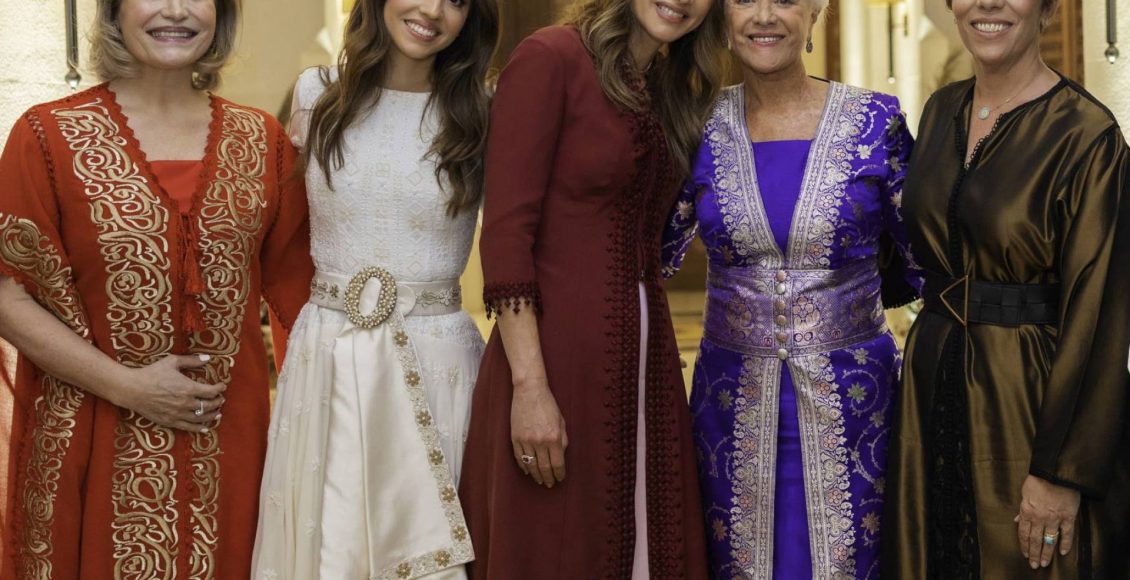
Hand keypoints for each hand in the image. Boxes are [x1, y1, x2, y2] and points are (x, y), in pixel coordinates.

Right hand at [112, 354, 226, 432]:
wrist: (132, 389)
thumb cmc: (152, 373)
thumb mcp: (172, 362)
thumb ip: (191, 360)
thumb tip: (208, 358)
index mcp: (189, 388)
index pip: (211, 391)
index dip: (219, 388)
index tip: (222, 386)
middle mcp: (186, 404)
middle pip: (209, 406)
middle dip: (218, 402)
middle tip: (221, 399)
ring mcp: (178, 414)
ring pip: (201, 418)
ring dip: (211, 416)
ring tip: (217, 413)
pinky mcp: (169, 421)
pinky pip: (188, 427)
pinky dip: (199, 428)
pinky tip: (205, 428)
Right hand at [510, 378, 567, 488]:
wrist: (529, 391)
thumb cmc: (548, 404)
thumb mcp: (561, 421)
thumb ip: (563, 439)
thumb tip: (561, 455)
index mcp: (554, 437)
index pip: (558, 463)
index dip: (560, 474)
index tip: (560, 478)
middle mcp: (540, 441)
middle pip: (544, 467)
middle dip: (548, 478)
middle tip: (550, 484)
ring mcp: (526, 440)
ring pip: (531, 465)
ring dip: (536, 475)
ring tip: (540, 480)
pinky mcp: (515, 438)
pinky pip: (519, 457)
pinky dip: (524, 466)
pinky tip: (528, 471)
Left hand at [1015, 474, 1080, 568]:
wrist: (1055, 472)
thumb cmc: (1038, 480)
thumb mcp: (1024, 493)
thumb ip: (1022, 508)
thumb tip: (1017, 520)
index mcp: (1027, 511)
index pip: (1023, 533)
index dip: (1024, 545)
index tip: (1025, 554)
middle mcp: (1039, 518)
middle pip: (1035, 540)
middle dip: (1034, 554)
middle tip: (1035, 565)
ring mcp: (1054, 518)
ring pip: (1049, 540)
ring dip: (1047, 552)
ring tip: (1045, 562)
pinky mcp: (1068, 516)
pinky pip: (1067, 533)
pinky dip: (1065, 543)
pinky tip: (1063, 552)